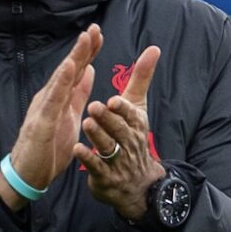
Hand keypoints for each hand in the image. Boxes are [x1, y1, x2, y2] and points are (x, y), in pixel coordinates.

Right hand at [0, 24, 101, 210]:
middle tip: (94, 28)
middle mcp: (49, 98)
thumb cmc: (48, 148)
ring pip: (60, 79)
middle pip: (68, 69)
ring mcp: (43, 108)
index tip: (99, 34)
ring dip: (73, 58)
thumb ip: (78, 94)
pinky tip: (69, 67)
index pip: (75, 71)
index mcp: (58, 97)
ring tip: (84, 40)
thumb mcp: (70, 117)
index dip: (87, 52)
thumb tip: (89, 70)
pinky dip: (62, 82)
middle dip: (81, 48)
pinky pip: (53, 100)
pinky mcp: (40, 122)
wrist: (28, 175)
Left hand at [72, 45, 165, 220]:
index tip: (113, 100)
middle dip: (107, 119)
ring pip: (107, 147)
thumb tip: (154, 48)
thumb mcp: (138, 108)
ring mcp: (118, 161)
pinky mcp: (105, 176)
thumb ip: (142, 78)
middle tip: (93, 107)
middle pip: (119, 130)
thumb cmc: (133, 136)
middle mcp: (129, 142)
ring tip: (86, 123)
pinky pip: (96, 168)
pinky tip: (77, 149)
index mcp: (136, 124)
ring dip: (97, 136)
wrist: (137, 183)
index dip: (123, 109)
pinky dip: (87, 159)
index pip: (131, 115)